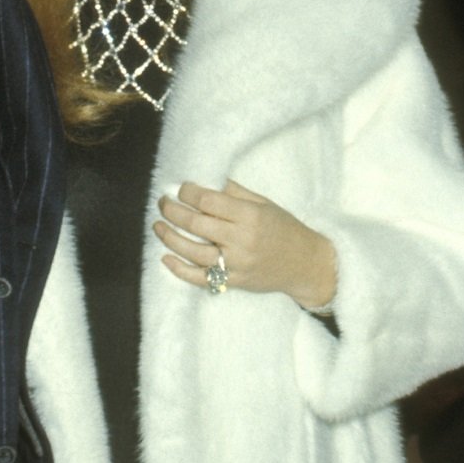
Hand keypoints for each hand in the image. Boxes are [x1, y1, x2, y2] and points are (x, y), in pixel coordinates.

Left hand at [154, 179, 336, 308]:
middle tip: (162, 203)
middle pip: (197, 224)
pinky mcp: (234, 282)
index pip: (209, 201)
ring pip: (193, 252)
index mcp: (250, 216)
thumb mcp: (264, 204)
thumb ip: (234, 192)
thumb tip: (205, 179)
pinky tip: (165, 258)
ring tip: (158, 226)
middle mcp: (242, 240)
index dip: (188, 192)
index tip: (180, 188)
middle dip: (173, 211)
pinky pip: (200, 278)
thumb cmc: (284, 228)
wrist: (305, 264)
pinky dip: (180, 269)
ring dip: (170, 237)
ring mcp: (237, 264)